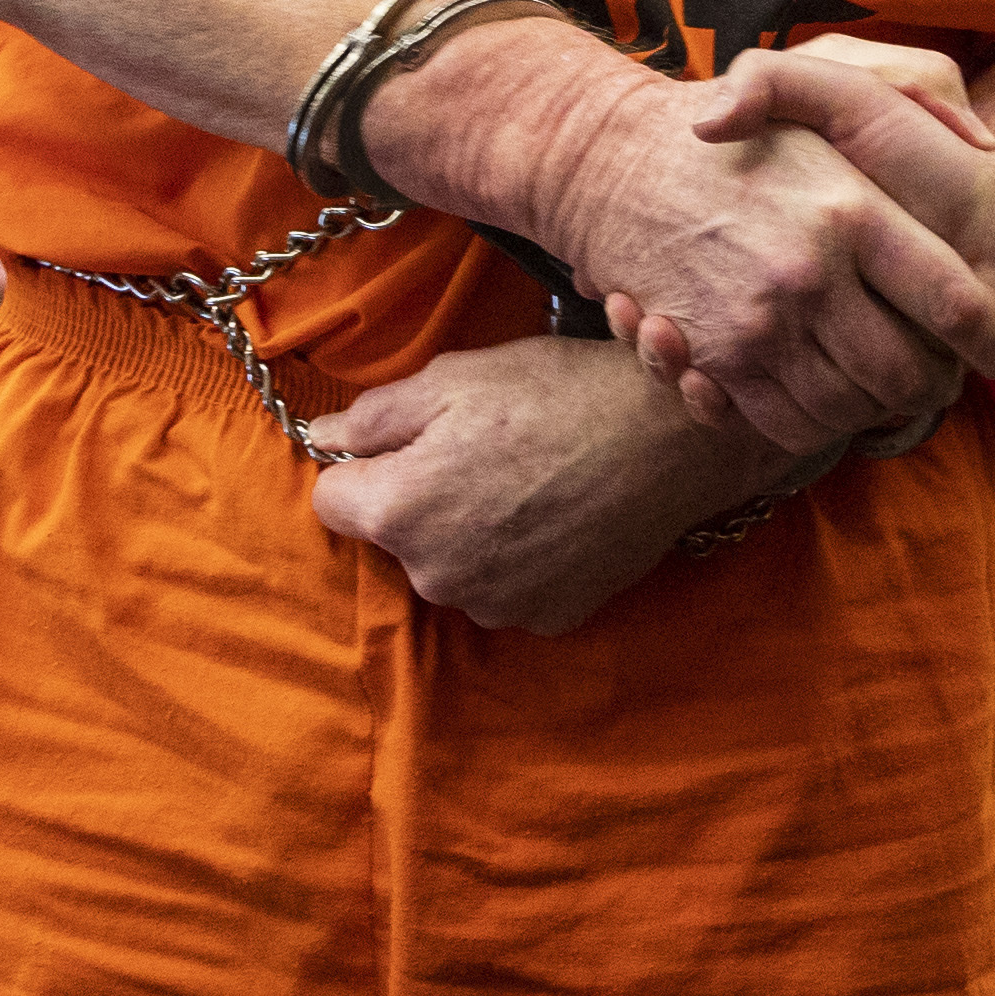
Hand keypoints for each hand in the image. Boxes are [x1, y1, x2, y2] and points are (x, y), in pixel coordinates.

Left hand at [311, 333, 822, 635]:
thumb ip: (372, 416)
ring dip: (471, 533)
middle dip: (420, 499)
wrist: (670, 437)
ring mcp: (495, 605)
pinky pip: (508, 588)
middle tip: (480, 449)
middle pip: (396, 538)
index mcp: (398, 512)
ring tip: (527, 480)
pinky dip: (521, 558)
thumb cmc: (557, 394)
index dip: (363, 464)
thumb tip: (324, 436)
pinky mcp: (549, 617)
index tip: (408, 440)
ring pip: (453, 566)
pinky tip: (557, 514)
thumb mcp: (452, 378)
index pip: (331, 500)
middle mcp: (436, 576)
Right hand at [618, 42, 994, 435]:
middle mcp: (807, 276)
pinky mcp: (714, 361)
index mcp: (852, 211)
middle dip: (938, 384)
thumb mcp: (829, 82)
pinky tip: (827, 389)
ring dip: (879, 407)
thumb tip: (978, 139)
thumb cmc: (742, 127)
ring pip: (852, 409)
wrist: (611, 160)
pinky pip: (788, 424)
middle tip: (943, 370)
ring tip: (886, 381)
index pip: (956, 303)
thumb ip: (916, 87)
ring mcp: (758, 326)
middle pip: (910, 376)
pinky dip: (818, 422)